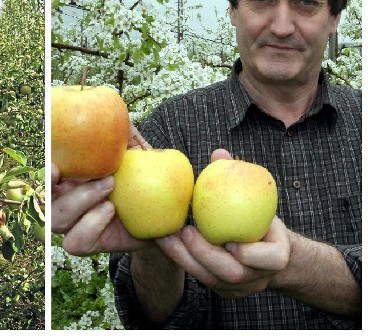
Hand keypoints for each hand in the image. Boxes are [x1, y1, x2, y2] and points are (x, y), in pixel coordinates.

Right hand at [51, 124, 153, 255]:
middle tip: (100, 176)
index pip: (43, 172)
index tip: (55, 164)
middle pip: (42, 198)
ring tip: (110, 187)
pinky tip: (110, 210)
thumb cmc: (142, 178)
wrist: (160, 215)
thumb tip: (120, 115)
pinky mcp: (88, 242)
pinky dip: (91, 224)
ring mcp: (73, 223)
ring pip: (56, 220)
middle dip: (57, 187)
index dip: (41, 169)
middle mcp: (63, 199)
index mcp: (67, 176)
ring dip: (81, 201)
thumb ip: (125, 136)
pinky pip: (75, 241)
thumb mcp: (136, 154)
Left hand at [155, 148, 290, 298]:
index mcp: (277, 256)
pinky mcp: (221, 289)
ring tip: (165, 237)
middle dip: (205, 254)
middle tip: (185, 232)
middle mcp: (259, 276)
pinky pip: (199, 278)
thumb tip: (219, 153)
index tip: (231, 242)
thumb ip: (238, 179)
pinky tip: (165, 242)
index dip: (250, 253)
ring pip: (210, 280)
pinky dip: (181, 260)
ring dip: (185, 258)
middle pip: (232, 273)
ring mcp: (240, 288)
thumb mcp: (257, 199)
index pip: (271, 260)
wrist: (265, 250)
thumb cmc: (259, 217)